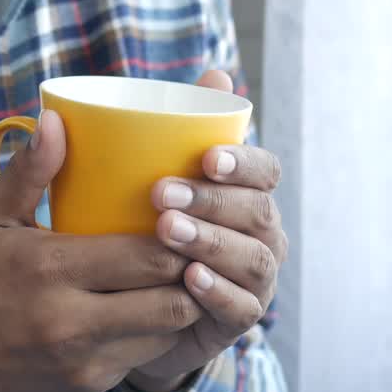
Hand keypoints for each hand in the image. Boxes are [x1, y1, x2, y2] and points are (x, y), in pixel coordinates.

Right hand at [0, 110, 202, 391]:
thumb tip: (54, 118)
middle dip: (192, 272)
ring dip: (180, 306)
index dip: (181, 237)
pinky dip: (153, 335)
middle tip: (200, 248)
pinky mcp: (88, 389)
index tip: (189, 217)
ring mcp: (83, 361)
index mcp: (50, 268)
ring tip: (183, 278)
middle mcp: (70, 320)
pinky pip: (142, 359)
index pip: (147, 254)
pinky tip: (149, 312)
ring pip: (166, 333)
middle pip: (170, 298)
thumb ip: (29, 171)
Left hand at [126, 70, 287, 391]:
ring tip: (167, 231)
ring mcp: (255, 278)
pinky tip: (190, 280)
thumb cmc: (141, 227)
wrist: (126, 304)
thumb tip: (216, 73)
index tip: (206, 156)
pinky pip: (241, 306)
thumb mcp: (146, 177)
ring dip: (212, 242)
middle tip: (161, 194)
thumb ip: (177, 128)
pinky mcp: (238, 319)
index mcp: (246, 192)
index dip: (244, 162)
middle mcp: (260, 232)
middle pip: (256, 211)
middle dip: (213, 200)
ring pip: (252, 257)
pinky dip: (218, 291)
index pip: (265, 170)